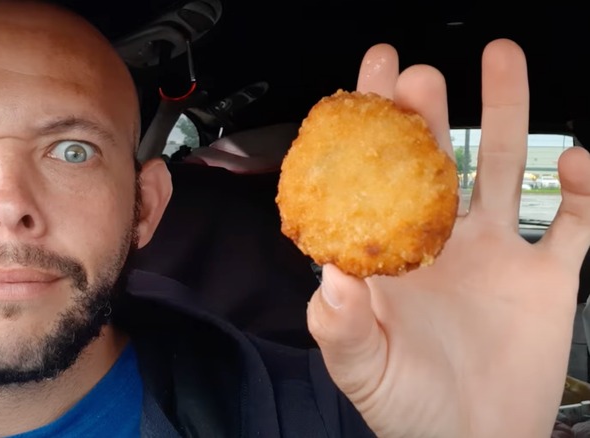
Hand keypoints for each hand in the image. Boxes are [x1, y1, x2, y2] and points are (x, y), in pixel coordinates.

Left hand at [306, 39, 589, 437]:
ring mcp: (496, 254)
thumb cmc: (409, 409)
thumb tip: (329, 274)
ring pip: (503, 169)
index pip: (375, 179)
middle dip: (426, 112)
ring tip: (502, 60)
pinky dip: (584, 190)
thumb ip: (340, 327)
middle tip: (419, 75)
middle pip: (435, 160)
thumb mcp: (363, 372)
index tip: (367, 82)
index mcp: (393, 257)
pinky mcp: (546, 278)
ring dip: (505, 113)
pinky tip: (577, 160)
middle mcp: (443, 243)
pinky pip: (574, 223)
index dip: (371, 132)